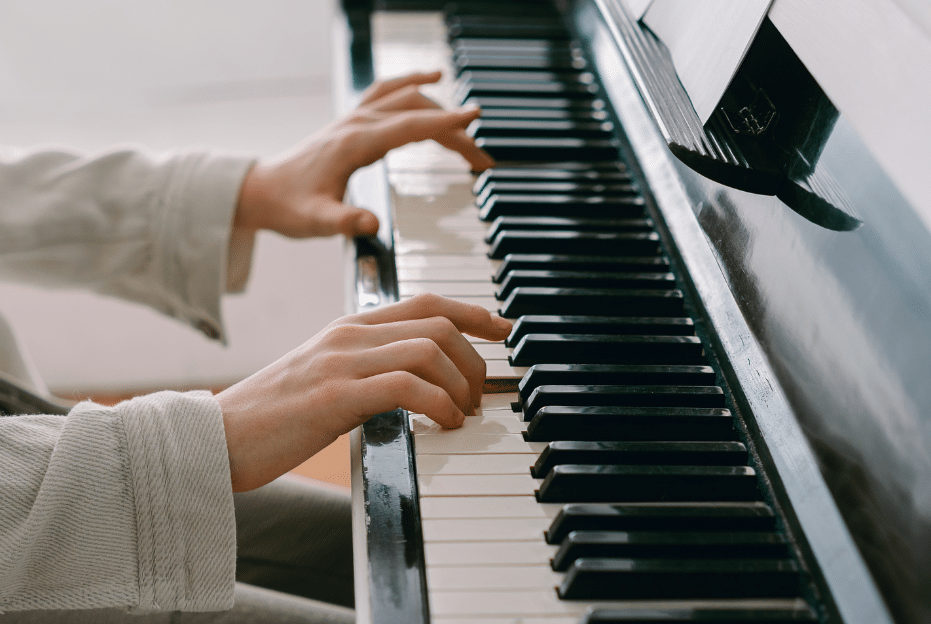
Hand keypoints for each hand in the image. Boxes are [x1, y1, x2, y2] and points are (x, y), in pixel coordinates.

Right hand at [216, 293, 511, 491]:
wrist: (213, 438)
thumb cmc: (271, 416)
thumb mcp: (324, 378)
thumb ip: (366, 368)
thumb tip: (416, 384)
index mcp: (348, 327)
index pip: (424, 303)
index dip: (471, 311)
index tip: (502, 328)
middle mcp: (349, 335)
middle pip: (437, 322)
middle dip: (475, 356)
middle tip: (482, 393)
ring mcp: (341, 361)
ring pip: (429, 348)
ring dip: (461, 383)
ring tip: (464, 413)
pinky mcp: (334, 395)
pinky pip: (406, 385)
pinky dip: (439, 403)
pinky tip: (444, 424)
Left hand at [235, 70, 494, 238]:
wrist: (261, 191)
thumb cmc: (289, 206)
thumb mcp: (316, 221)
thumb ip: (344, 222)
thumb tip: (372, 224)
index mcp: (355, 143)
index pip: (409, 126)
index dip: (445, 123)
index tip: (475, 118)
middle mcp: (357, 123)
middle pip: (417, 113)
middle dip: (454, 132)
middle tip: (482, 160)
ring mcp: (354, 118)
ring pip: (407, 100)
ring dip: (440, 112)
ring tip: (470, 133)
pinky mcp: (352, 120)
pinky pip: (389, 91)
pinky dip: (414, 83)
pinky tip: (432, 80)